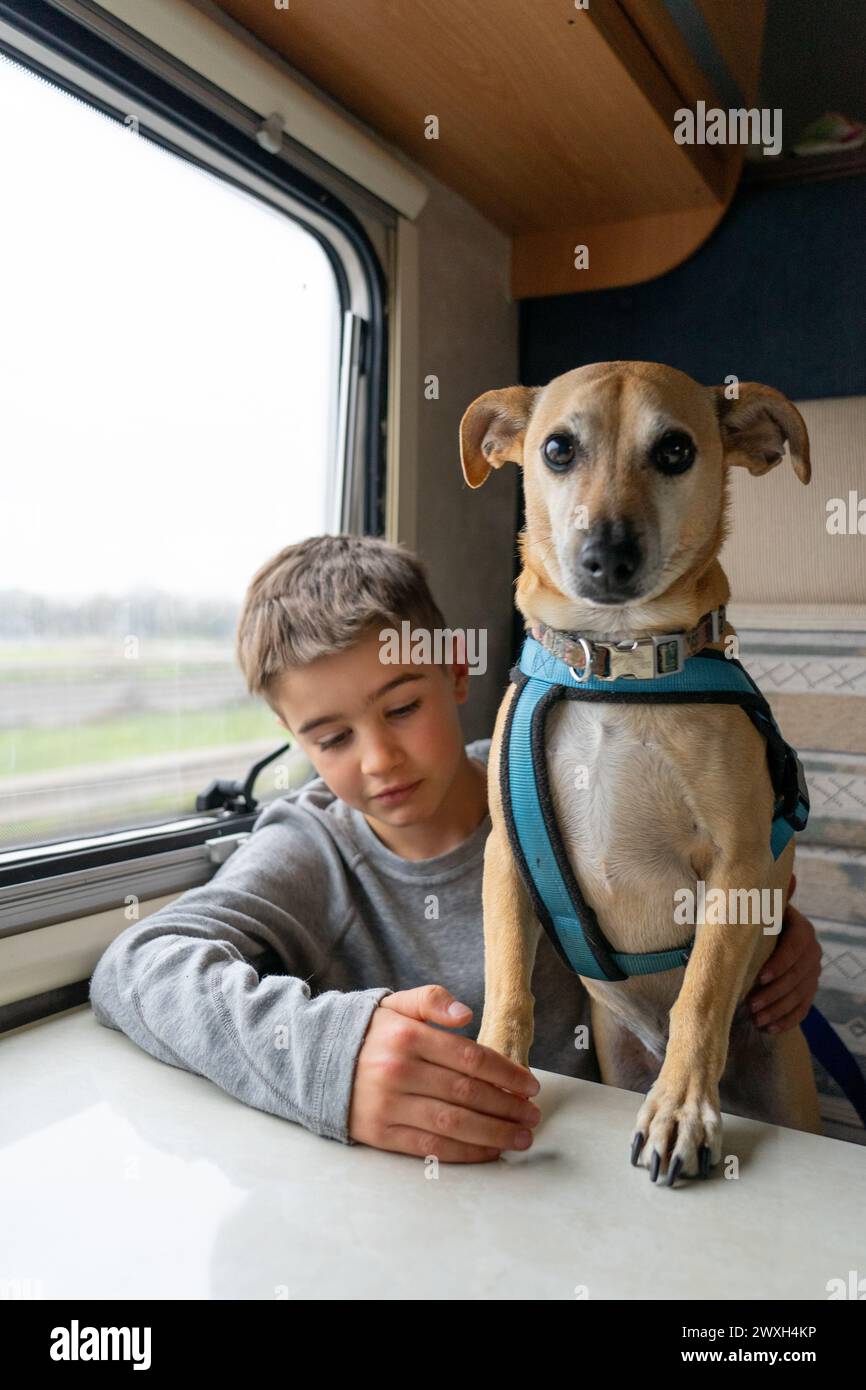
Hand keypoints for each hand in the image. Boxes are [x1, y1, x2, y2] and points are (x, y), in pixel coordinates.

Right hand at [348, 983, 541, 1161]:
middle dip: (507, 1107)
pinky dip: (465, 1153)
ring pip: (453, 1124)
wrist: (315, 1060)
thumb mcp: (396, 1004)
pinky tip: (489, 1152)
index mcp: (408, 1036)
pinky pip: (431, 1148)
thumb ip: (432, 1000)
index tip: (530, 1086)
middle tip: (532, 1116)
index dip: (506, 1074)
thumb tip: (466, 1014)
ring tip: (521, 1138)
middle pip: (467, 1093)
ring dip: (494, 1134)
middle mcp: (399, 1070)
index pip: (470, 1058)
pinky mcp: (381, 1133)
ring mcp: (389, 1104)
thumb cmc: (370, 1034)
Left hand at [746, 874, 821, 1032]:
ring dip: (778, 1009)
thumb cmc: (751, 922)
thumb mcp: (754, 908)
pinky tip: (769, 1028)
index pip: (798, 945)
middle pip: (799, 975)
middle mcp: (811, 950)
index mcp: (800, 927)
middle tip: (752, 1004)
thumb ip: (763, 896)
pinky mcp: (807, 991)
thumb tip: (785, 874)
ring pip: (800, 994)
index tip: (761, 976)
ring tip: (755, 1018)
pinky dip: (786, 1020)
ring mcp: (812, 973)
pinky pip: (803, 1009)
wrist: (759, 940)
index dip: (781, 962)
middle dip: (775, 992)